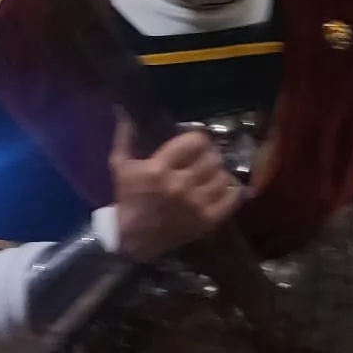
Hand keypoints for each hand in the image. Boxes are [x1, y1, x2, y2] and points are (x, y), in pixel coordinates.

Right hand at [109, 114, 241, 261]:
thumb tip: (125, 112)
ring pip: (223, 176)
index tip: (195, 143)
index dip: (198, 139)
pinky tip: (222, 187)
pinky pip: (232, 198)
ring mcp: (196, 205)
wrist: (132, 240)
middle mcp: (181, 185)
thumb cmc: (128, 199)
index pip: (194, 142)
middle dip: (210, 154)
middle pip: (212, 158)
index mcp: (159, 169)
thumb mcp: (120, 166)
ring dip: (220, 171)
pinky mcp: (207, 221)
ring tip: (212, 172)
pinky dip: (231, 190)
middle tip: (205, 157)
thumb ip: (125, 137)